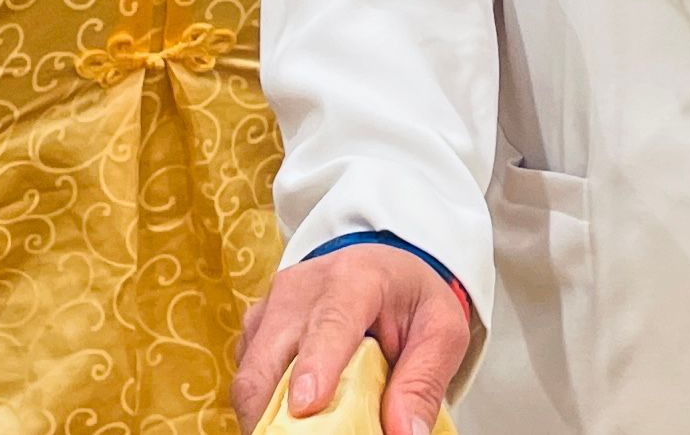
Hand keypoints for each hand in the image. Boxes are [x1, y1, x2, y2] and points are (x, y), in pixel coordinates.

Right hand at [234, 243, 469, 434]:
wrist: (382, 270)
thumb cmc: (411, 300)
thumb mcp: (441, 333)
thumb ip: (423, 383)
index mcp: (355, 278)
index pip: (330, 324)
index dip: (314, 366)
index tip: (306, 407)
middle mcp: (302, 288)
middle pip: (270, 358)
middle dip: (274, 412)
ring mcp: (271, 305)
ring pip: (250, 373)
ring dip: (267, 413)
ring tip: (303, 432)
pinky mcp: (255, 326)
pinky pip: (247, 374)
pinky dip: (264, 405)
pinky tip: (293, 417)